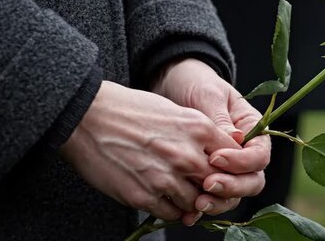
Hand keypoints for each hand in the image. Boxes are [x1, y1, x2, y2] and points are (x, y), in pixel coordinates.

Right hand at [60, 81, 240, 224]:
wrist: (88, 117)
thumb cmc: (131, 110)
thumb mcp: (176, 112)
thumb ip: (201, 135)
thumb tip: (219, 154)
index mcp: (199, 129)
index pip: (236, 158)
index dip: (233, 168)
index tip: (225, 171)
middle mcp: (187, 155)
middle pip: (219, 185)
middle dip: (217, 190)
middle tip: (208, 191)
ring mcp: (165, 177)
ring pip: (196, 204)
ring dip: (193, 203)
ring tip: (184, 195)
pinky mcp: (142, 195)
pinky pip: (170, 213)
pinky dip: (172, 210)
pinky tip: (165, 199)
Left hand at [152, 59, 270, 213]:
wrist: (172, 86)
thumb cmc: (195, 84)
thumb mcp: (208, 95)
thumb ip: (221, 120)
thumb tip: (236, 141)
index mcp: (252, 129)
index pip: (259, 155)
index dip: (241, 162)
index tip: (215, 157)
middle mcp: (245, 152)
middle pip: (252, 181)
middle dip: (232, 187)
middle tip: (207, 185)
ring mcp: (228, 168)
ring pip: (235, 195)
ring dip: (219, 201)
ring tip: (196, 203)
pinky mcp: (208, 177)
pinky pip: (213, 198)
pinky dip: (203, 207)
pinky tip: (187, 213)